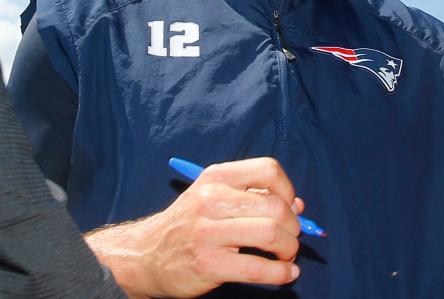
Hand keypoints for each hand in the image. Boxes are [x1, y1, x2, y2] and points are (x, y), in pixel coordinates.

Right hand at [86, 157, 302, 296]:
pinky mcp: (209, 264)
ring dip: (290, 248)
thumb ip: (254, 196)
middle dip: (293, 225)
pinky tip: (287, 273)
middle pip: (275, 206)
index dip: (288, 189)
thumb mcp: (213, 196)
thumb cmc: (188, 223)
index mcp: (217, 177)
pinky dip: (281, 273)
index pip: (268, 170)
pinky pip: (258, 268)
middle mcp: (212, 199)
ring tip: (287, 254)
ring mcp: (208, 233)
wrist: (144, 255)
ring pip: (271, 234)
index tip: (289, 206)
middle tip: (292, 236)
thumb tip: (298, 207)